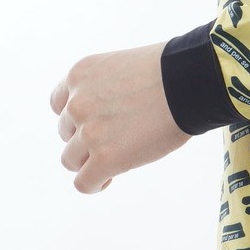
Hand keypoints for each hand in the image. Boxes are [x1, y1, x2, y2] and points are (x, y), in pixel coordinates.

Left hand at [50, 40, 191, 192]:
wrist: (190, 81)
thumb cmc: (170, 70)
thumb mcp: (123, 66)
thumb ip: (104, 87)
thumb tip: (106, 114)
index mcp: (80, 74)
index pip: (59, 104)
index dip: (78, 116)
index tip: (98, 121)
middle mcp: (77, 102)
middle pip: (67, 133)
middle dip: (87, 137)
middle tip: (117, 136)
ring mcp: (89, 132)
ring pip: (71, 160)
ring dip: (90, 160)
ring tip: (117, 157)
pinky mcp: (105, 159)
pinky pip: (84, 183)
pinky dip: (95, 183)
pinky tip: (110, 177)